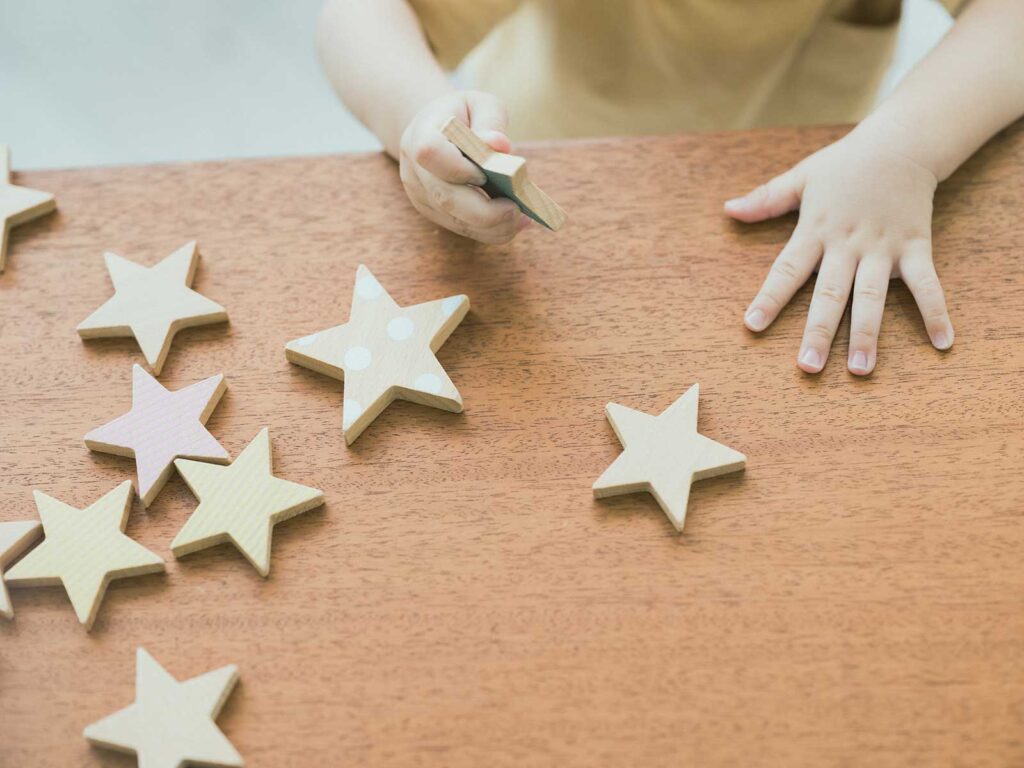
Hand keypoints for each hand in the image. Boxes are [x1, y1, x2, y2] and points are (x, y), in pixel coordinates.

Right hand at [398, 90, 524, 243]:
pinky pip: (462, 229)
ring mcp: (421, 196)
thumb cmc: (462, 114)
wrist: (434, 129)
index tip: (488, 174)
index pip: (431, 154)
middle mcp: (414, 170)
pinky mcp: (434, 213)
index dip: (460, 168)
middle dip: (485, 211)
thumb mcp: (479, 104)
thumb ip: (490, 122)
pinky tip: (513, 223)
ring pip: (456, 221)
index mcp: (420, 135)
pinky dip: (490, 231)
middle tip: (518, 210)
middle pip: (445, 198)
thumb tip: (500, 146)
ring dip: (493, 226)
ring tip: (522, 219)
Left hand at [725, 126, 954, 374]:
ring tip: (861, 369)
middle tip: (808, 367)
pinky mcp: (915, 246)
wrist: (901, 141)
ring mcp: (883, 248)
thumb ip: (766, 199)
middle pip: (830, 294)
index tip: (752, 326)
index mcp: (815, 230)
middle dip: (819, 332)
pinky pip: (927, 283)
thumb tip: (728, 209)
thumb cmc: (845, 163)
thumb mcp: (801, 177)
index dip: (769, 299)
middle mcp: (847, 245)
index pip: (786, 270)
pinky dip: (936, 311)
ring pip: (873, 296)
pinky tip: (941, 343)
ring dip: (867, 333)